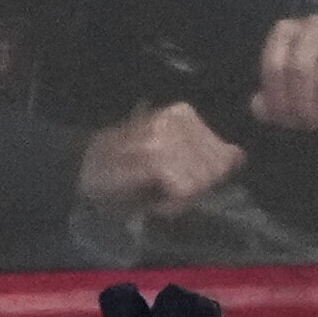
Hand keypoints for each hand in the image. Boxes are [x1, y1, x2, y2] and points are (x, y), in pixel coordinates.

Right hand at [77, 100, 243, 218]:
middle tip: (167, 193)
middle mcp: (179, 118)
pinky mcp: (156, 157)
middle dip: (196, 190)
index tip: (179, 185)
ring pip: (202, 180)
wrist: (78, 168)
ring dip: (182, 198)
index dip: (207, 179)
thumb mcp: (167, 152)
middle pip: (216, 168)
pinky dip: (172, 204)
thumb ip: (204, 152)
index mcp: (184, 113)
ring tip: (159, 196)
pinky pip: (185, 189)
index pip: (224, 153)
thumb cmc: (121, 167)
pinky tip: (156, 202)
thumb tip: (239, 156)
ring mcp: (167, 136)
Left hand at [252, 14, 317, 132]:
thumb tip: (258, 106)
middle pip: (299, 70)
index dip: (278, 101)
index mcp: (287, 33)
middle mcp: (314, 27)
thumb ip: (269, 102)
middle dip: (303, 107)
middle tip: (312, 124)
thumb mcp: (289, 97)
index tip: (289, 120)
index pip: (274, 66)